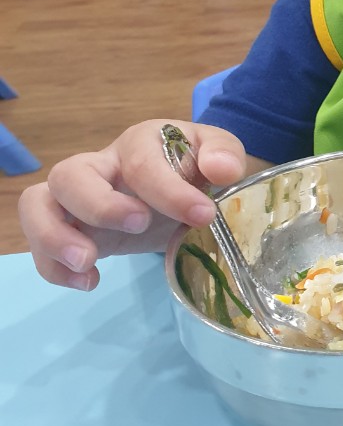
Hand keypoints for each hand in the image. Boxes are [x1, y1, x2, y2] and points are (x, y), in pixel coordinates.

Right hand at [18, 120, 248, 291]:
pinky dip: (54, 267)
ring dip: (54, 236)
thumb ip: (223, 154)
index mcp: (139, 143)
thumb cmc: (193, 165)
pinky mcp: (70, 229)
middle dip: (98, 205)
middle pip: (69, 174)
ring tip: (89, 264)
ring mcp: (77, 198)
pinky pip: (38, 244)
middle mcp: (99, 166)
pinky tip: (89, 282)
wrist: (180, 184)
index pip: (142, 162)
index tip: (202, 215)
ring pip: (36, 204)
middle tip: (138, 226)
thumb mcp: (217, 152)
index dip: (169, 191)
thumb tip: (222, 169)